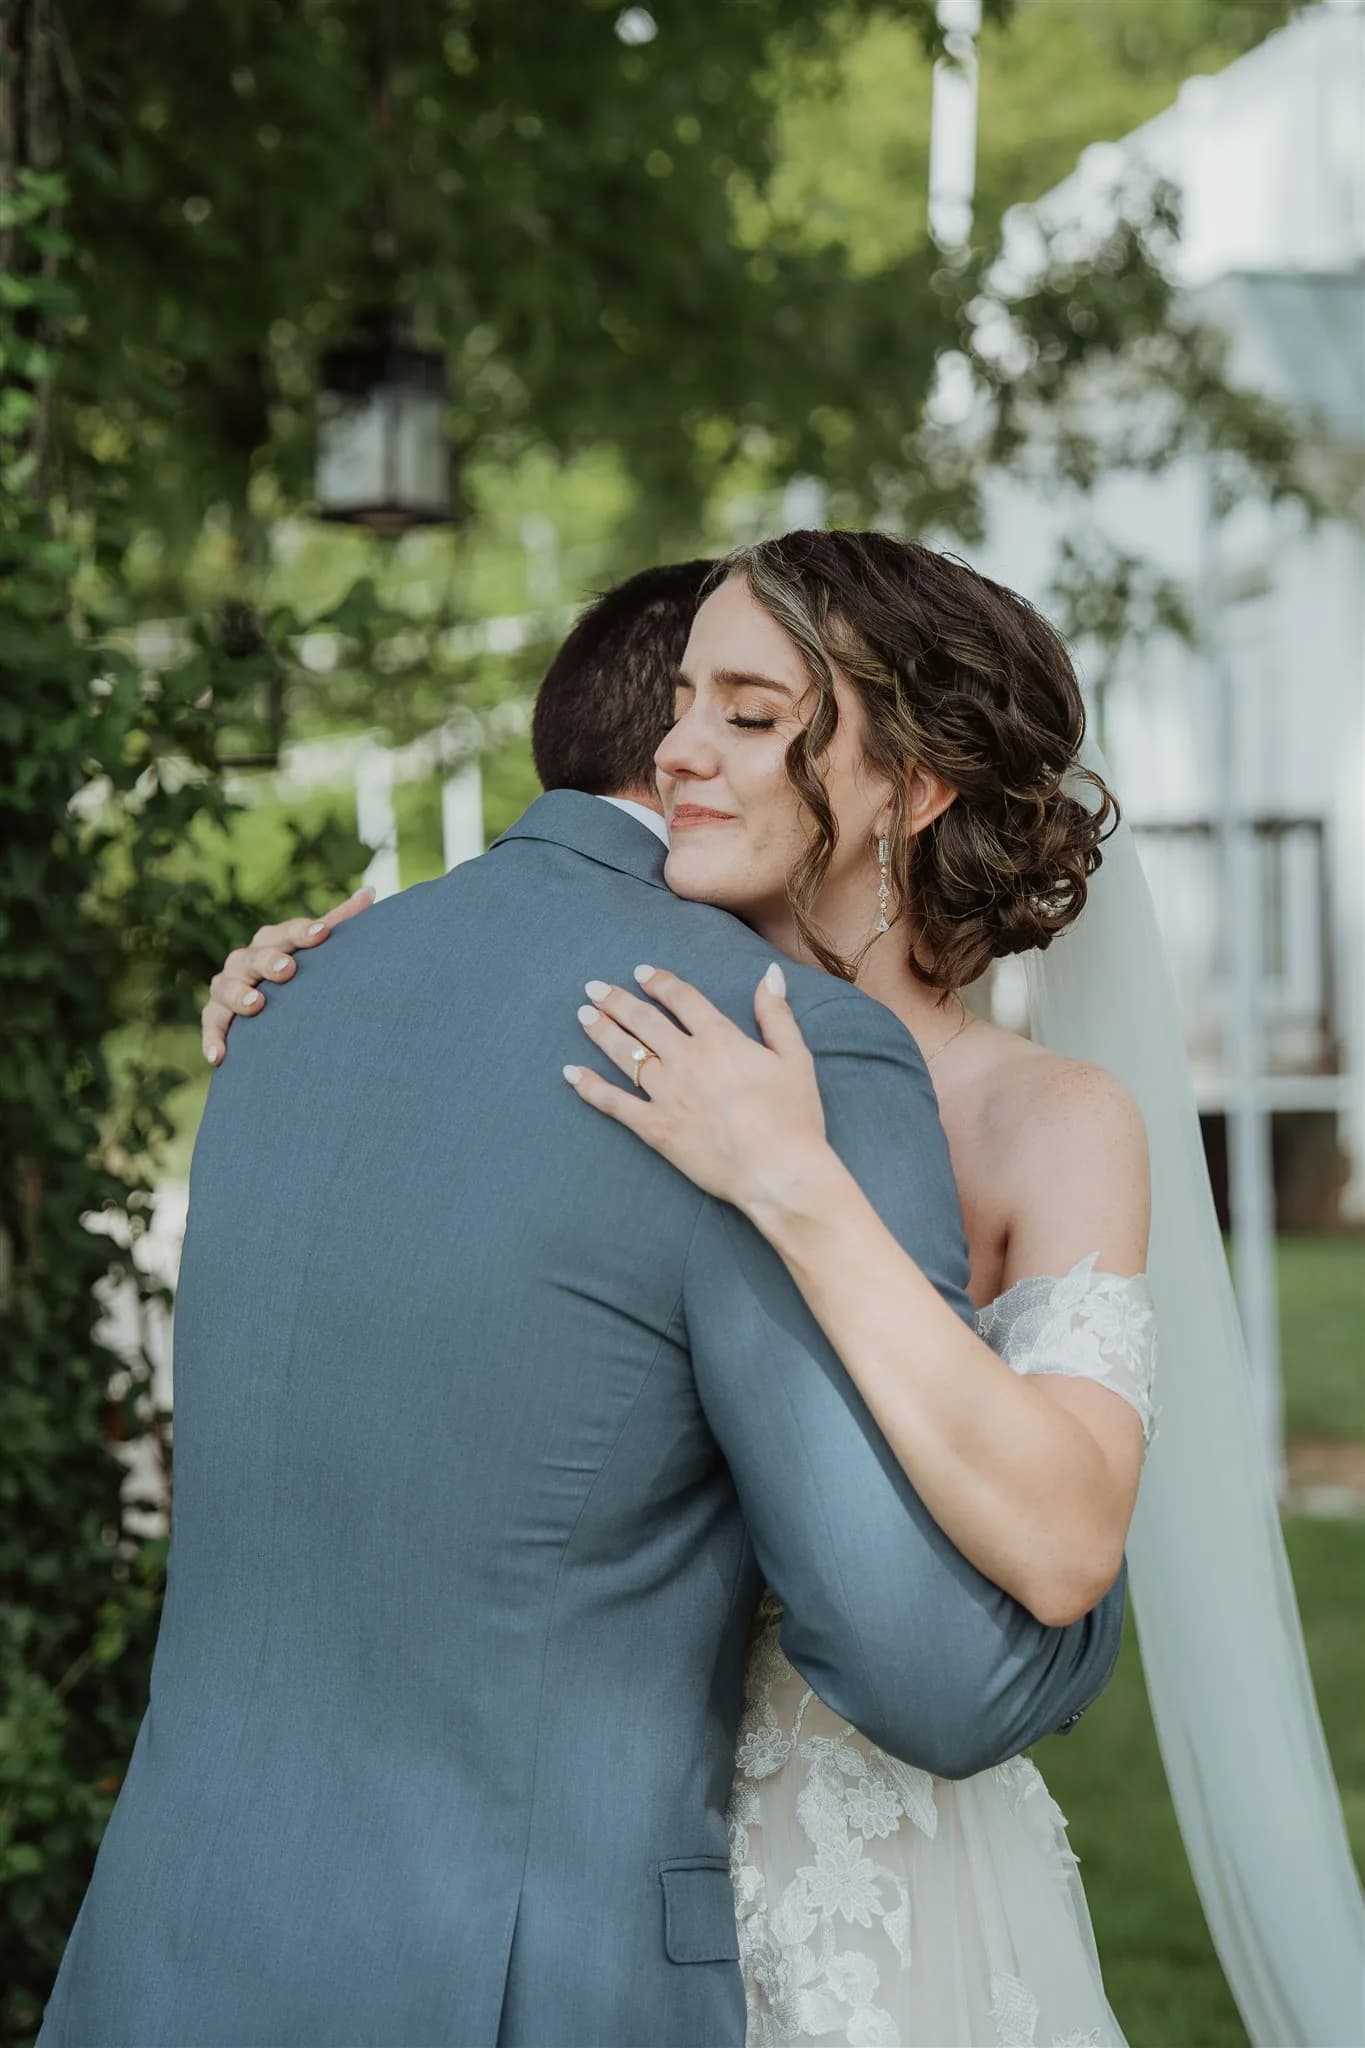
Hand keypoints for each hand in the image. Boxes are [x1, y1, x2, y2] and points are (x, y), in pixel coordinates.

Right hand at [200, 885, 374, 1065]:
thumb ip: (340, 923)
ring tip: (257, 1004)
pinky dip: (213, 1038)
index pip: (286, 932)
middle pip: (253, 956)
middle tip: (288, 969)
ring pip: (227, 987)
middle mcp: (246, 960)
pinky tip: (218, 1056)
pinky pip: (212, 1024)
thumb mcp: (319, 948)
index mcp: (272, 941)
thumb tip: (370, 892)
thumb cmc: (301, 972)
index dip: (303, 932)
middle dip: (268, 961)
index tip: (322, 933)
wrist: (272, 1005)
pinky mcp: (217, 1015)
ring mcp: (228, 986)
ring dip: (239, 995)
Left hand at [563, 962, 830, 1213]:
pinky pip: (615, 1104)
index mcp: (719, 1039)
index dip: (659, 982)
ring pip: (626, 1054)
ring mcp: (666, 1094)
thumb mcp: (795, 1058)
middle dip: (617, 1001)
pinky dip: (590, 1088)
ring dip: (602, 1032)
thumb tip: (769, 974)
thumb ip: (776, 1014)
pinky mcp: (655, 1128)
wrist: (778, 1171)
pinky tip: (571, 1074)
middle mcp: (686, 1060)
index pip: (682, 999)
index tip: (640, 972)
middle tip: (593, 988)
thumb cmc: (794, 1116)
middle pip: (644, 1021)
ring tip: (583, 1015)